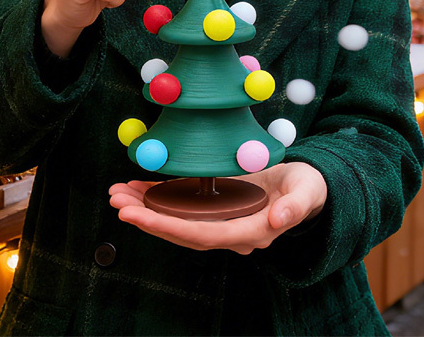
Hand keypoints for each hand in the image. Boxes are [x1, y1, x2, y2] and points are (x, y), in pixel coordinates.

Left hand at [109, 162, 326, 254]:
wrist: (306, 187)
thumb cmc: (307, 188)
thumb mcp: (306, 193)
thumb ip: (294, 208)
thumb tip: (278, 221)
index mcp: (248, 230)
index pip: (200, 234)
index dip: (167, 226)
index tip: (137, 215)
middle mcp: (228, 230)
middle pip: (180, 231)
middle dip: (147, 218)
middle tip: (116, 203)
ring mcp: (219, 220)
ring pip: (176, 219)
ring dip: (146, 208)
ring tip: (117, 194)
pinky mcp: (215, 206)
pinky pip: (182, 206)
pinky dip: (158, 197)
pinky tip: (138, 188)